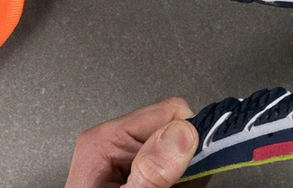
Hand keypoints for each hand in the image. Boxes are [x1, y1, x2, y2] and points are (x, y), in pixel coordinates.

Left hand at [65, 97, 210, 187]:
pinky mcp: (147, 172)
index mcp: (105, 142)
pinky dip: (184, 185)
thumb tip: (180, 134)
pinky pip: (183, 169)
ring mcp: (134, 159)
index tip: (185, 170)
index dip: (187, 141)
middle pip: (180, 131)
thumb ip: (150, 172)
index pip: (170, 113)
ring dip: (188, 178)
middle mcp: (118, 145)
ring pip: (187, 152)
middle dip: (187, 163)